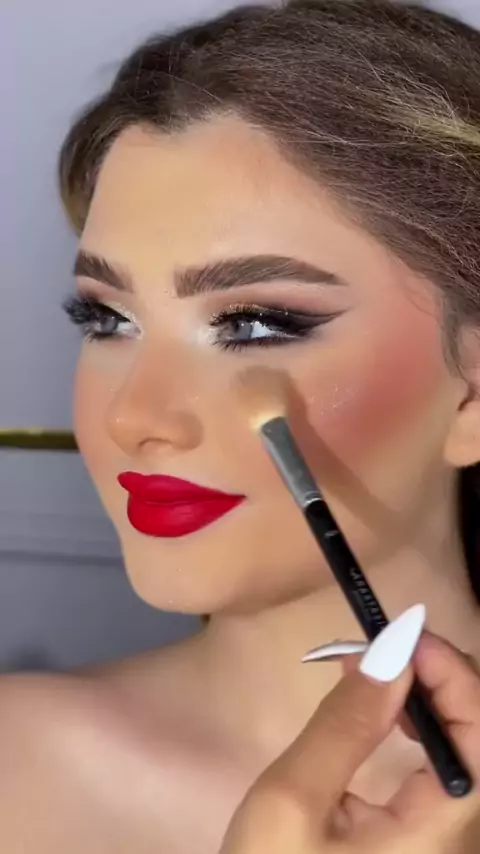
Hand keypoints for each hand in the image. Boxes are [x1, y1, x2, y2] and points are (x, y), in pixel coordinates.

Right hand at [219, 607, 479, 852]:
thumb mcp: (291, 803)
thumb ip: (345, 724)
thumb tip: (390, 651)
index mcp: (442, 839)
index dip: (454, 674)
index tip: (403, 632)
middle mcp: (460, 841)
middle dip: (442, 679)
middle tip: (385, 646)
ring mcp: (446, 845)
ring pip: (467, 753)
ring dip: (433, 700)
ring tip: (380, 668)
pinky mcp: (428, 843)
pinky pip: (447, 773)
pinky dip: (424, 730)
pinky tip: (393, 713)